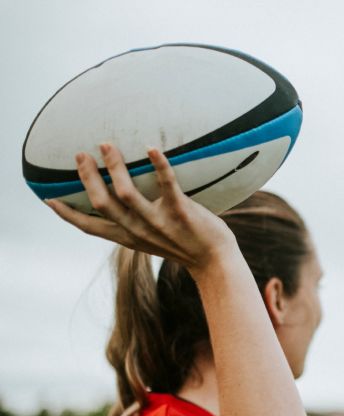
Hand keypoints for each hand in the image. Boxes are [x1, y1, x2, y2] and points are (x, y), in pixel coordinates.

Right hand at [47, 144, 236, 272]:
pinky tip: (151, 148)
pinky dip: (158, 166)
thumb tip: (121, 203)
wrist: (215, 261)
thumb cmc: (185, 245)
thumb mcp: (152, 240)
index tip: (48, 199)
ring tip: (107, 145)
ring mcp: (159, 222)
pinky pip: (167, 185)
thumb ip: (134, 225)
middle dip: (87, 178)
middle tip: (80, 155)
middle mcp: (139, 231)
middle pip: (102, 203)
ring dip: (114, 168)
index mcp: (128, 238)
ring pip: (126, 194)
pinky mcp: (181, 212)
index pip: (90, 228)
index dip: (67, 214)